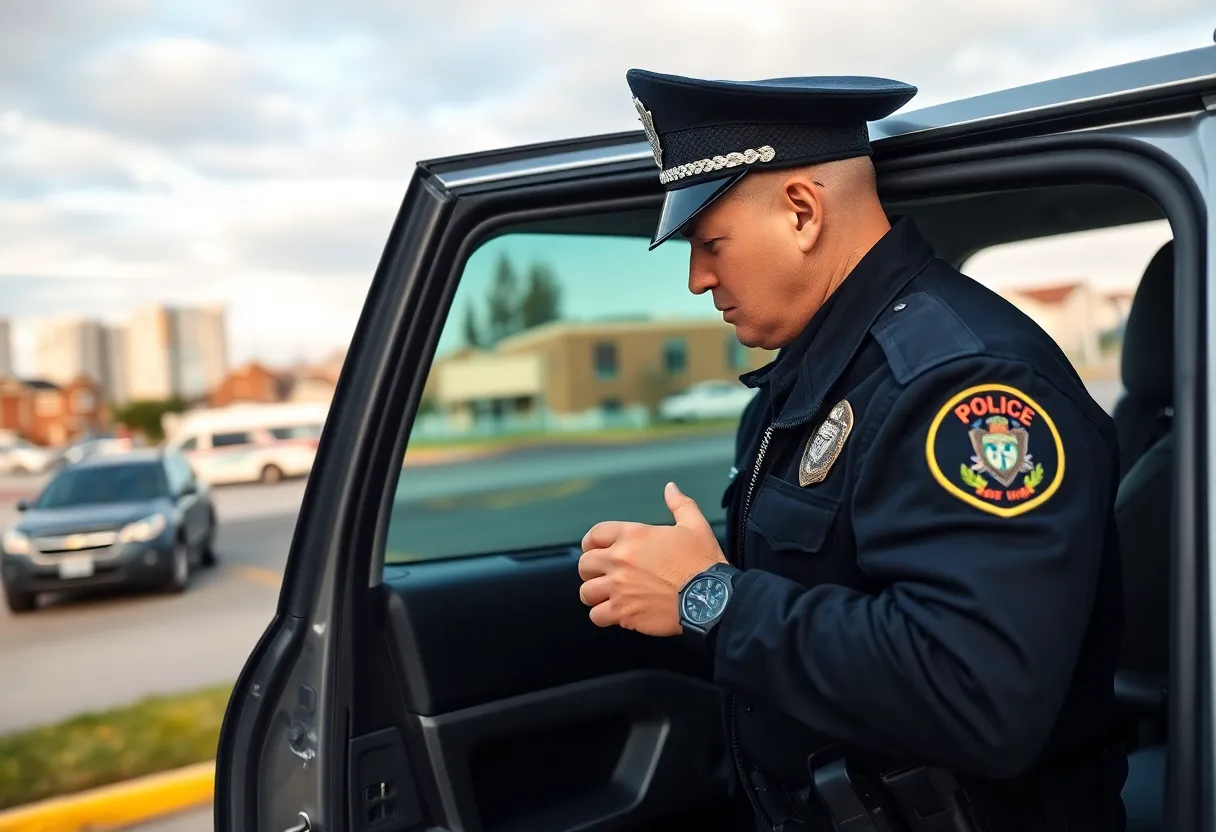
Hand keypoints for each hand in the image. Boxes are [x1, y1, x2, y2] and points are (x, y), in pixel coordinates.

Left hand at [578, 482, 726, 635]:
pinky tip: (614, 613)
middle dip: (591, 570)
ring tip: (606, 595)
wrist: (710, 598)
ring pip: (586, 592)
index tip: (595, 550)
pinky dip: (603, 615)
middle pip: (584, 564)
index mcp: (633, 535)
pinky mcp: (624, 612)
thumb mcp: (695, 525)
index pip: (594, 534)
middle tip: (603, 575)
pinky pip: (597, 616)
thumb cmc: (702, 562)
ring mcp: (619, 588)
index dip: (592, 542)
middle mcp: (620, 560)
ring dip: (595, 593)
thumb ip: (680, 504)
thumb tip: (670, 488)